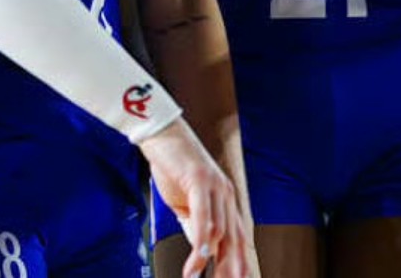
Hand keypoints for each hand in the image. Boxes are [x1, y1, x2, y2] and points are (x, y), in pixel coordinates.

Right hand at [140, 120, 248, 277]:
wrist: (162, 136)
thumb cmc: (173, 168)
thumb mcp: (186, 204)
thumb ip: (195, 224)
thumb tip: (200, 250)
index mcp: (226, 201)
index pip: (238, 238)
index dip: (238, 263)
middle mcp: (226, 194)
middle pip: (236, 239)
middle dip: (231, 267)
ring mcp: (216, 186)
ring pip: (219, 231)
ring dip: (206, 259)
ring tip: (194, 277)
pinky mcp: (200, 179)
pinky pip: (204, 215)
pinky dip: (201, 238)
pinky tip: (199, 255)